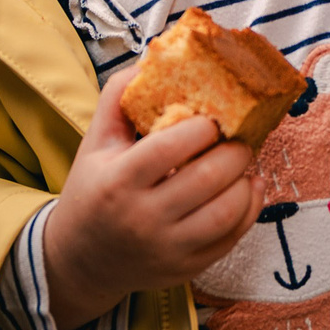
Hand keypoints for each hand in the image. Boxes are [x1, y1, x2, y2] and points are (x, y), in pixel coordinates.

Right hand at [41, 72, 260, 329]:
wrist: (80, 259)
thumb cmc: (91, 192)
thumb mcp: (94, 144)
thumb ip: (117, 99)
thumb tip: (150, 61)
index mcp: (117, 182)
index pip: (169, 148)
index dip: (201, 129)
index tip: (212, 119)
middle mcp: (142, 219)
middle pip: (206, 179)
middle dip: (234, 151)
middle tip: (239, 137)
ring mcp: (167, 248)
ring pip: (226, 213)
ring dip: (246, 181)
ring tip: (244, 163)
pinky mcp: (186, 267)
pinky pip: (231, 239)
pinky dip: (248, 211)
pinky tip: (247, 190)